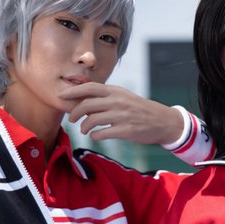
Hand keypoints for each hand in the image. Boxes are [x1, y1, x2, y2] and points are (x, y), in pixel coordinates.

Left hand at [60, 81, 183, 144]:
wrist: (163, 121)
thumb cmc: (139, 110)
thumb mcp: (124, 97)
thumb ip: (106, 96)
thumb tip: (83, 97)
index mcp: (116, 91)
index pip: (89, 87)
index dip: (73, 91)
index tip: (61, 96)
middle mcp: (117, 101)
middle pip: (87, 105)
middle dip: (74, 113)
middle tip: (71, 119)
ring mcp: (122, 116)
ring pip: (92, 120)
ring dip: (84, 127)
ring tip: (84, 130)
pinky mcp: (126, 130)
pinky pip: (102, 133)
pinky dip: (95, 136)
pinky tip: (96, 136)